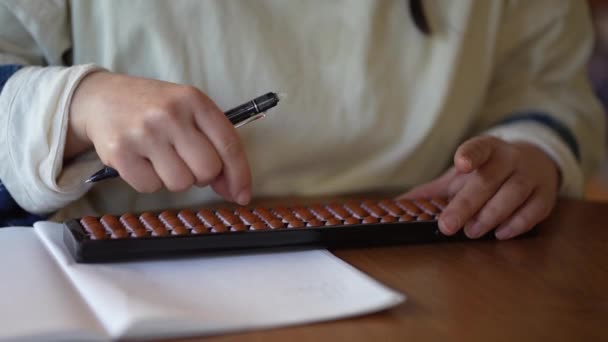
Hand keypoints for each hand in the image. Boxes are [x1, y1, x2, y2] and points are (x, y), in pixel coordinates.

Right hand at [66, 71, 250, 204]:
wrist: (100, 98)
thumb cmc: (153, 108)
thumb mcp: (188, 111)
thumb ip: (214, 144)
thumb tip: (233, 189)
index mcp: (194, 100)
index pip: (229, 145)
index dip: (239, 175)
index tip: (242, 195)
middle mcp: (170, 114)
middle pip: (207, 170)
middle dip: (202, 175)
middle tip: (186, 162)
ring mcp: (144, 132)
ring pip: (180, 183)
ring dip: (175, 179)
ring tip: (161, 158)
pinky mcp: (119, 151)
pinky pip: (150, 187)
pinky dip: (150, 182)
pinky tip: (142, 161)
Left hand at [401, 136, 559, 239]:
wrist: (532, 163)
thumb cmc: (487, 172)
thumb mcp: (460, 176)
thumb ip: (432, 191)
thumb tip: (397, 206)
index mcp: (486, 149)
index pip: (478, 148)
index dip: (470, 155)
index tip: (460, 164)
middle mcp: (510, 158)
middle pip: (488, 180)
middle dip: (466, 204)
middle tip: (447, 226)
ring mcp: (530, 175)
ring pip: (512, 194)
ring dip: (490, 215)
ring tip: (472, 232)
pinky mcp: (545, 195)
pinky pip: (534, 210)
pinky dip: (517, 224)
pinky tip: (500, 233)